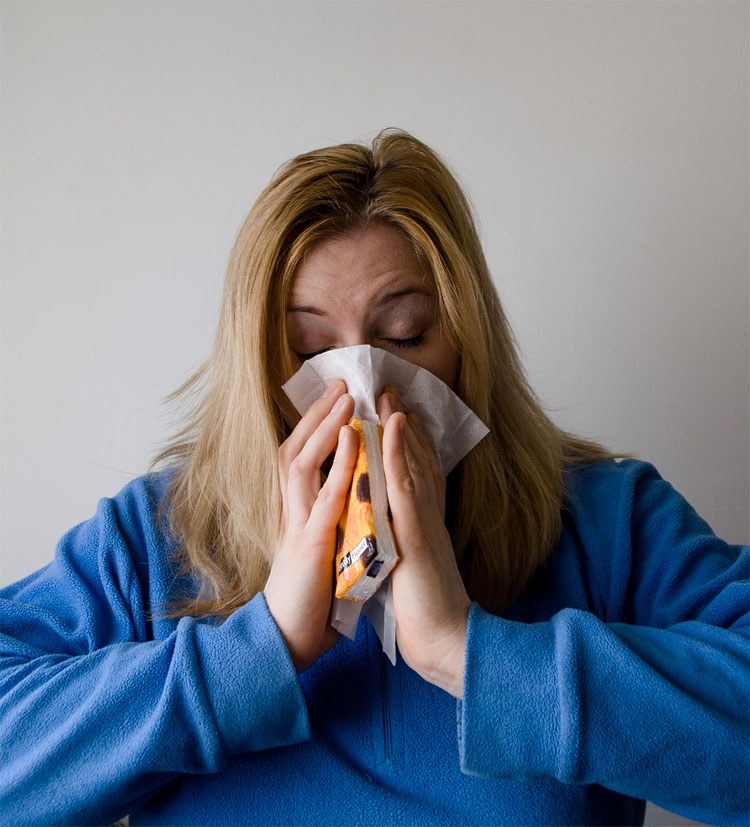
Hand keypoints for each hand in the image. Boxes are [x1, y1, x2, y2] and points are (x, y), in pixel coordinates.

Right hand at [264, 380, 356, 672]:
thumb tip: (350, 505)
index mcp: (298, 514)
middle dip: (317, 414)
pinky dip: (338, 461)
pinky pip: (323, 494)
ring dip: (324, 426)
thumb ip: (330, 525)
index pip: (302, 460)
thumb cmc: (309, 602)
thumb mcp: (321, 553)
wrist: (287, 643)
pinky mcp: (311, 543)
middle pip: (297, 450)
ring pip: (303, 462)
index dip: (315, 429)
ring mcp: (299, 525)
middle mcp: (293, 512)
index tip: (336, 402)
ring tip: (345, 395)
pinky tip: (351, 435)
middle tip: (341, 382)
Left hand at [377, 388, 470, 697]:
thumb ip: (406, 540)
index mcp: (423, 522)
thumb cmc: (425, 609)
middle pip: (416, 459)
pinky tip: (393, 424)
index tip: (396, 413)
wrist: (446, 641)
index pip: (416, 472)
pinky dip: (399, 450)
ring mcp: (422, 519)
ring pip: (411, 462)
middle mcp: (427, 514)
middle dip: (402, 423)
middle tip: (390, 388)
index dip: (407, 442)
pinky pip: (405, 483)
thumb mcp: (413, 564)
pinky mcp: (416, 531)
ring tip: (387, 392)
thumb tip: (391, 530)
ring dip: (399, 426)